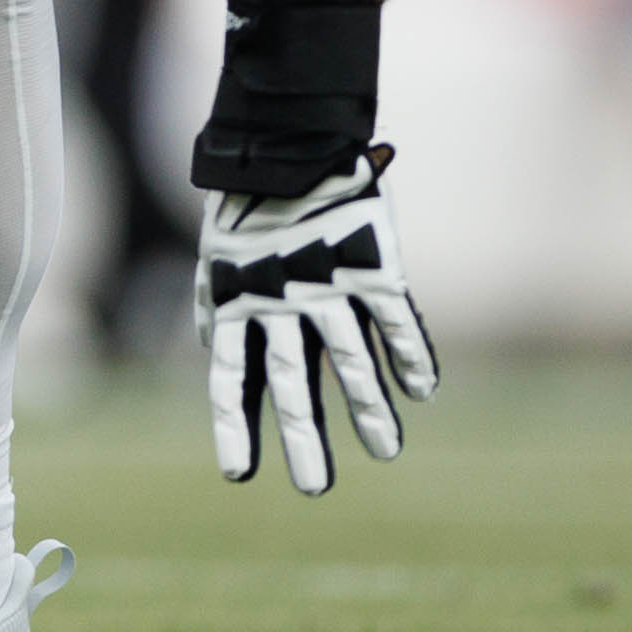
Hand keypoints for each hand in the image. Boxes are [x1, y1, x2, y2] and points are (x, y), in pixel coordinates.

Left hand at [196, 142, 439, 493]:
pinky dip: (410, 353)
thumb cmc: (247, 206)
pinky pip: (395, 319)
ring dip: (369, 409)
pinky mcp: (371, 266)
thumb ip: (214, 304)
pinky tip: (422, 389)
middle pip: (293, 385)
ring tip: (384, 451)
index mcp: (240, 304)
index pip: (233, 379)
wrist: (287, 142)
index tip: (239, 475)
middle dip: (303, 439)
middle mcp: (282, 304)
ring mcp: (328, 287)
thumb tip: (209, 343)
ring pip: (351, 361)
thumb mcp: (217, 257)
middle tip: (312, 489)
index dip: (236, 426)